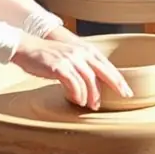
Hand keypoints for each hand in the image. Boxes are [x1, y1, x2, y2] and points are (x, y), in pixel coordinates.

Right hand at [11, 30, 132, 109]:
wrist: (27, 47)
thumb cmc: (49, 55)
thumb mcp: (71, 57)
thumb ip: (83, 66)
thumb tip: (94, 85)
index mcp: (86, 50)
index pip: (107, 65)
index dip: (118, 78)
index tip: (127, 91)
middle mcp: (81, 52)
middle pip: (103, 71)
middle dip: (115, 85)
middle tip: (123, 97)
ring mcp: (71, 59)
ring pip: (89, 79)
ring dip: (93, 95)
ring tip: (93, 106)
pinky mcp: (59, 67)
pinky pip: (73, 83)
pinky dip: (77, 94)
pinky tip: (78, 101)